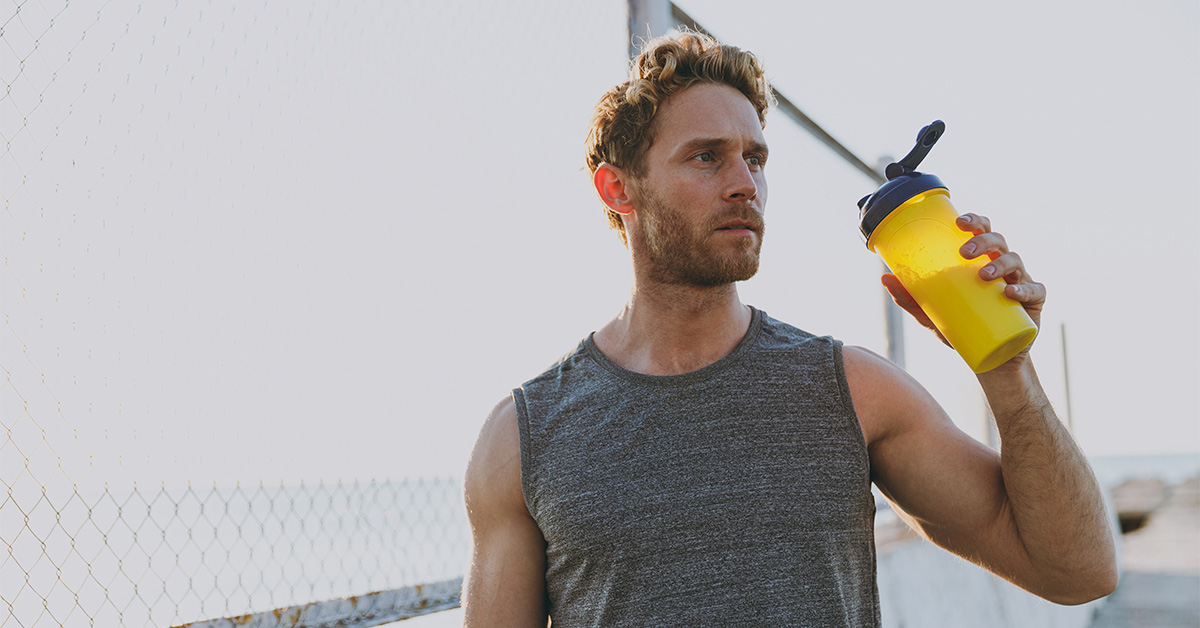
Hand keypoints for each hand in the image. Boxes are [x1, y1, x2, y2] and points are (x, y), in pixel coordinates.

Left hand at [881, 213, 1046, 348]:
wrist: (990, 358)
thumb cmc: (963, 327)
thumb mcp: (932, 314)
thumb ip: (911, 298)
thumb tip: (884, 278)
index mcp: (981, 260)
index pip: (981, 231)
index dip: (974, 221)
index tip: (958, 222)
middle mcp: (1002, 266)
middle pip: (998, 241)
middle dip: (983, 240)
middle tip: (964, 252)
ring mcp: (1020, 281)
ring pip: (1016, 261)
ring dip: (1000, 263)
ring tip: (983, 275)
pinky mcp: (1034, 302)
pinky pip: (1035, 290)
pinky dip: (1024, 289)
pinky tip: (1010, 292)